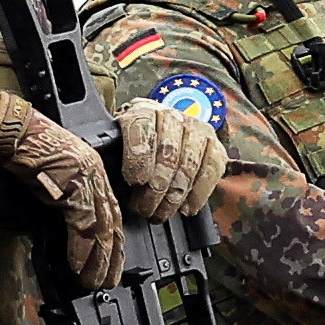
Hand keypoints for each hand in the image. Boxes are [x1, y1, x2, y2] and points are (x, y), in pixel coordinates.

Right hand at [0, 99, 127, 288]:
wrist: (11, 131)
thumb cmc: (24, 150)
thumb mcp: (51, 179)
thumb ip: (63, 200)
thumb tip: (64, 230)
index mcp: (93, 172)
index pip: (110, 212)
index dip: (112, 241)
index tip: (110, 262)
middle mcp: (96, 174)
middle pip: (112, 222)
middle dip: (111, 256)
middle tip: (108, 280)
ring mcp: (88, 179)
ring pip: (101, 227)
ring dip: (98, 259)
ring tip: (94, 280)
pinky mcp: (74, 186)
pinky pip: (83, 225)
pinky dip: (81, 249)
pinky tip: (78, 265)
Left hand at [109, 97, 227, 221]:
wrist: (160, 133)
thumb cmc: (134, 146)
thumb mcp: (117, 145)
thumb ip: (114, 156)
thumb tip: (110, 182)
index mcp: (142, 111)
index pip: (142, 128)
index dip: (139, 157)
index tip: (135, 181)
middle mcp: (172, 116)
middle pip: (168, 151)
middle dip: (156, 186)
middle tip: (144, 209)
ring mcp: (197, 129)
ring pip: (189, 163)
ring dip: (175, 195)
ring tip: (162, 213)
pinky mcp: (214, 145)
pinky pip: (211, 170)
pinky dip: (198, 193)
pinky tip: (186, 208)